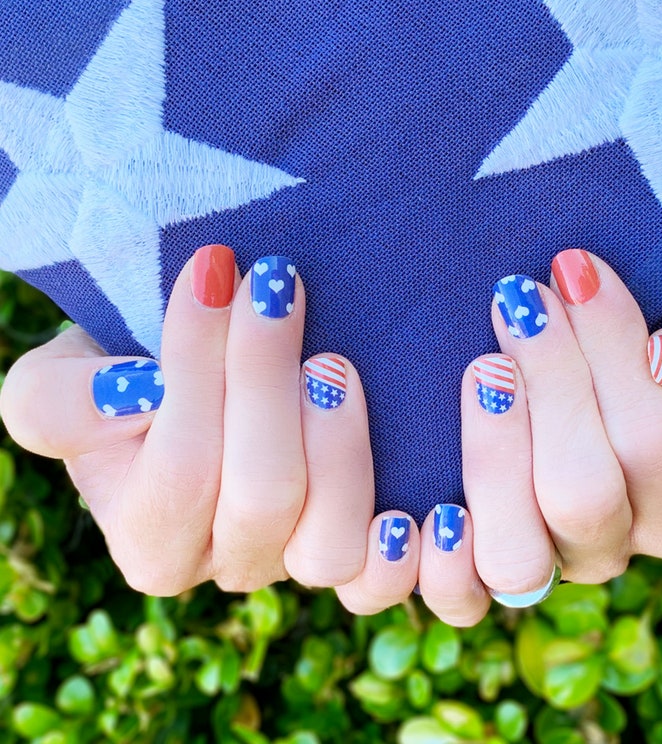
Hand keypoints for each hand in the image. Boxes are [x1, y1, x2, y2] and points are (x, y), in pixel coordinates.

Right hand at [0, 246, 419, 604]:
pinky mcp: (356, 559)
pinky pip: (382, 580)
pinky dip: (400, 545)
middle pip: (262, 496)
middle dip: (268, 380)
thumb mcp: (62, 386)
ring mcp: (295, 563)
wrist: (203, 393)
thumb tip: (137, 394)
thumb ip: (62, 402)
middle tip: (278, 289)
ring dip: (340, 445)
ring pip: (327, 542)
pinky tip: (410, 481)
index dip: (200, 369)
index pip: (183, 469)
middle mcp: (228, 562)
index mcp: (152, 538)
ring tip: (333, 364)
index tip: (216, 271)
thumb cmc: (135, 384)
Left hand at [411, 250, 661, 625]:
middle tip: (517, 304)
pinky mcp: (473, 578)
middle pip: (582, 495)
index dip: (612, 355)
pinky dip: (433, 558)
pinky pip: (455, 597)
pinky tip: (421, 486)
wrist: (562, 376)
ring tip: (483, 369)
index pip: (652, 446)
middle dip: (549, 386)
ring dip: (492, 455)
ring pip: (517, 555)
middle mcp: (609, 548)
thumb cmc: (633, 356)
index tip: (572, 271)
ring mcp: (540, 567)